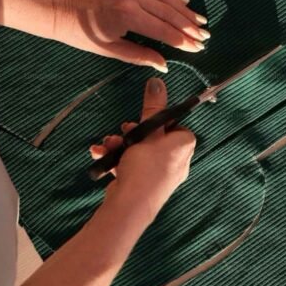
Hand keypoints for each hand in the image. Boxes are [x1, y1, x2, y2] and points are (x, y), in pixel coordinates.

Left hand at [50, 0, 209, 71]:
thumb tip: (164, 64)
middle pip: (168, 13)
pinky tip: (184, 1)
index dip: (183, 40)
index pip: (163, 30)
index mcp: (127, 15)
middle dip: (189, 26)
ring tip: (201, 21)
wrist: (55, 7)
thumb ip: (139, 55)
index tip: (198, 48)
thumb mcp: (109, 50)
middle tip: (206, 36)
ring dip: (184, 11)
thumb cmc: (78, 33)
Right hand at [89, 78, 195, 225]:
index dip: (158, 121)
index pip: (176, 125)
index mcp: (184, 146)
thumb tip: (158, 80)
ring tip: (108, 145)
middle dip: (132, 132)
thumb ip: (152, 107)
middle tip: (124, 131)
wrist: (130, 206)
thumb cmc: (145, 168)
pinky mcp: (144, 185)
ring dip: (120, 145)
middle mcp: (177, 161)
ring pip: (139, 151)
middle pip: (154, 138)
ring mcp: (160, 175)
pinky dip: (117, 159)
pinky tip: (101, 155)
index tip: (143, 121)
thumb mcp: (147, 132)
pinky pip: (131, 166)